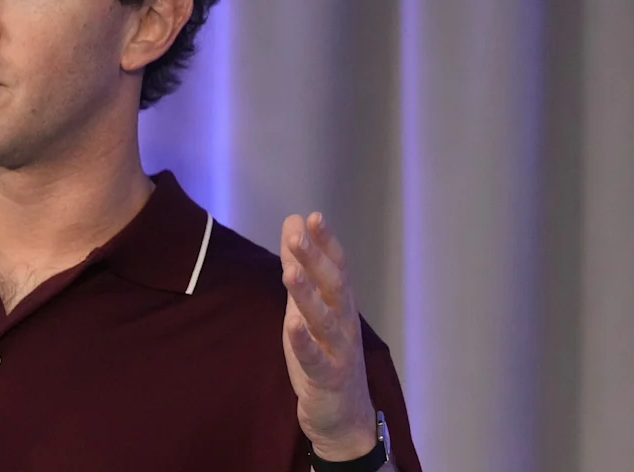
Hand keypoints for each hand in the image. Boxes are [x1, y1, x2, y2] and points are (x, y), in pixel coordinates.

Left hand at [279, 212, 376, 460]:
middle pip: (332, 287)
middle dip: (316, 260)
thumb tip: (293, 222)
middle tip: (297, 236)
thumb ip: (299, 266)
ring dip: (307, 296)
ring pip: (324, 319)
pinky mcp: (327, 378)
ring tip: (290, 272)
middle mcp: (344, 322)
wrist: (343, 415)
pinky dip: (304, 342)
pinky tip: (291, 326)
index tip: (313, 217)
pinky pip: (316, 358)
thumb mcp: (306, 306)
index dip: (326, 242)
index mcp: (340, 303)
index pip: (336, 267)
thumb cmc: (324, 353)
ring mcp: (338, 351)